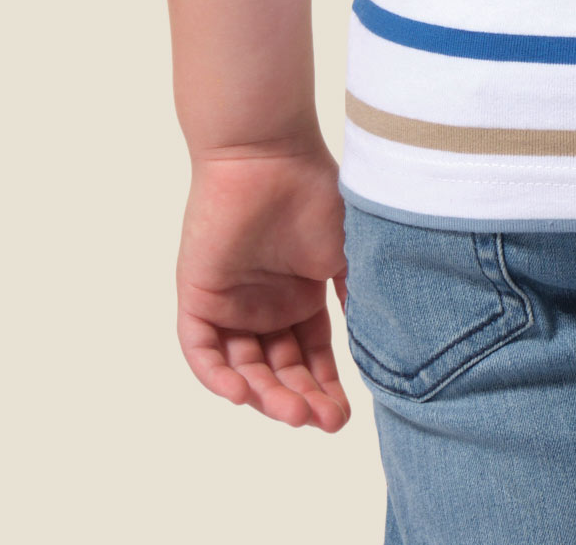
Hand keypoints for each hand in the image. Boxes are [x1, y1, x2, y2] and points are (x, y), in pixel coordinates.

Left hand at [176, 142, 350, 430]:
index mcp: (300, 295)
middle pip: (279, 370)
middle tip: (322, 422)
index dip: (325, 389)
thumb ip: (357, 298)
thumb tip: (377, 347)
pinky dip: (218, 376)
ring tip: (294, 412)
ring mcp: (230, 303)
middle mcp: (264, 305)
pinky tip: (244, 394)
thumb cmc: (313, 193)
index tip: (344, 418)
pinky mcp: (197, 296)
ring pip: (243, 368)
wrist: (267, 154)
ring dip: (266, 395)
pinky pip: (201, 351)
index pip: (310, 357)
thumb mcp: (347, 253)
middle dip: (301, 399)